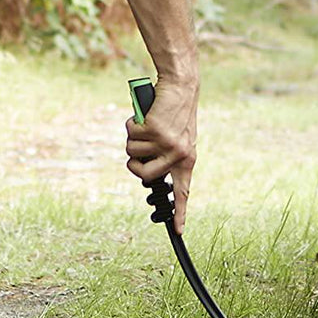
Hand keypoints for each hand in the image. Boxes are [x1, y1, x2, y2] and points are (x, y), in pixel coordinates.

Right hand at [125, 75, 196, 232]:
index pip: (183, 191)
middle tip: (137, 148)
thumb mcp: (177, 137)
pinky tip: (144, 114)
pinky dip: (131, 122)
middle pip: (143, 175)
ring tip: (146, 123)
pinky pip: (131, 134)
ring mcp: (166, 143)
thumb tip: (146, 170)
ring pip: (132, 152)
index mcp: (187, 159)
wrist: (181, 86)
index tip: (177, 231)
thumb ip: (167, 154)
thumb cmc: (175, 111)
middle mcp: (178, 154)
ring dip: (133, 136)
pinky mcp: (154, 130)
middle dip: (133, 162)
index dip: (179, 212)